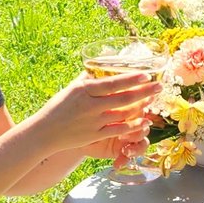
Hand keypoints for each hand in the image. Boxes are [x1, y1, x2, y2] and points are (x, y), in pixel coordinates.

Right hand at [36, 70, 158, 164]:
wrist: (44, 132)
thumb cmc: (57, 108)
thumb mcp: (70, 89)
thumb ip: (87, 79)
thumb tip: (99, 67)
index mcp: (84, 90)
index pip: (113, 82)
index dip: (132, 78)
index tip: (146, 74)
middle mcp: (90, 105)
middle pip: (123, 97)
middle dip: (144, 91)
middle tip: (159, 85)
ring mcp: (94, 121)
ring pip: (124, 113)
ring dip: (141, 107)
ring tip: (153, 100)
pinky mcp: (95, 135)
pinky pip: (119, 130)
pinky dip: (133, 126)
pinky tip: (143, 121)